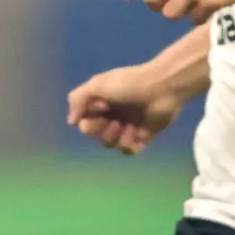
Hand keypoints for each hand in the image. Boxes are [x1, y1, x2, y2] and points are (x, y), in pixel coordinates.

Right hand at [67, 62, 186, 154]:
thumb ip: (77, 99)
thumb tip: (72, 122)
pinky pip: (127, 151)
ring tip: (129, 126)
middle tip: (114, 121)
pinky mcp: (141, 136)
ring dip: (116, 137)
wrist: (162, 88)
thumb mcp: (97, 84)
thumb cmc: (129, 83)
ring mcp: (126, 126)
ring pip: (109, 144)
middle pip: (94, 134)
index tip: (103, 105)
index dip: (89, 118)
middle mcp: (111, 114)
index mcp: (100, 102)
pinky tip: (137, 134)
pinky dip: (129, 145)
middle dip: (101, 130)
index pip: (83, 121)